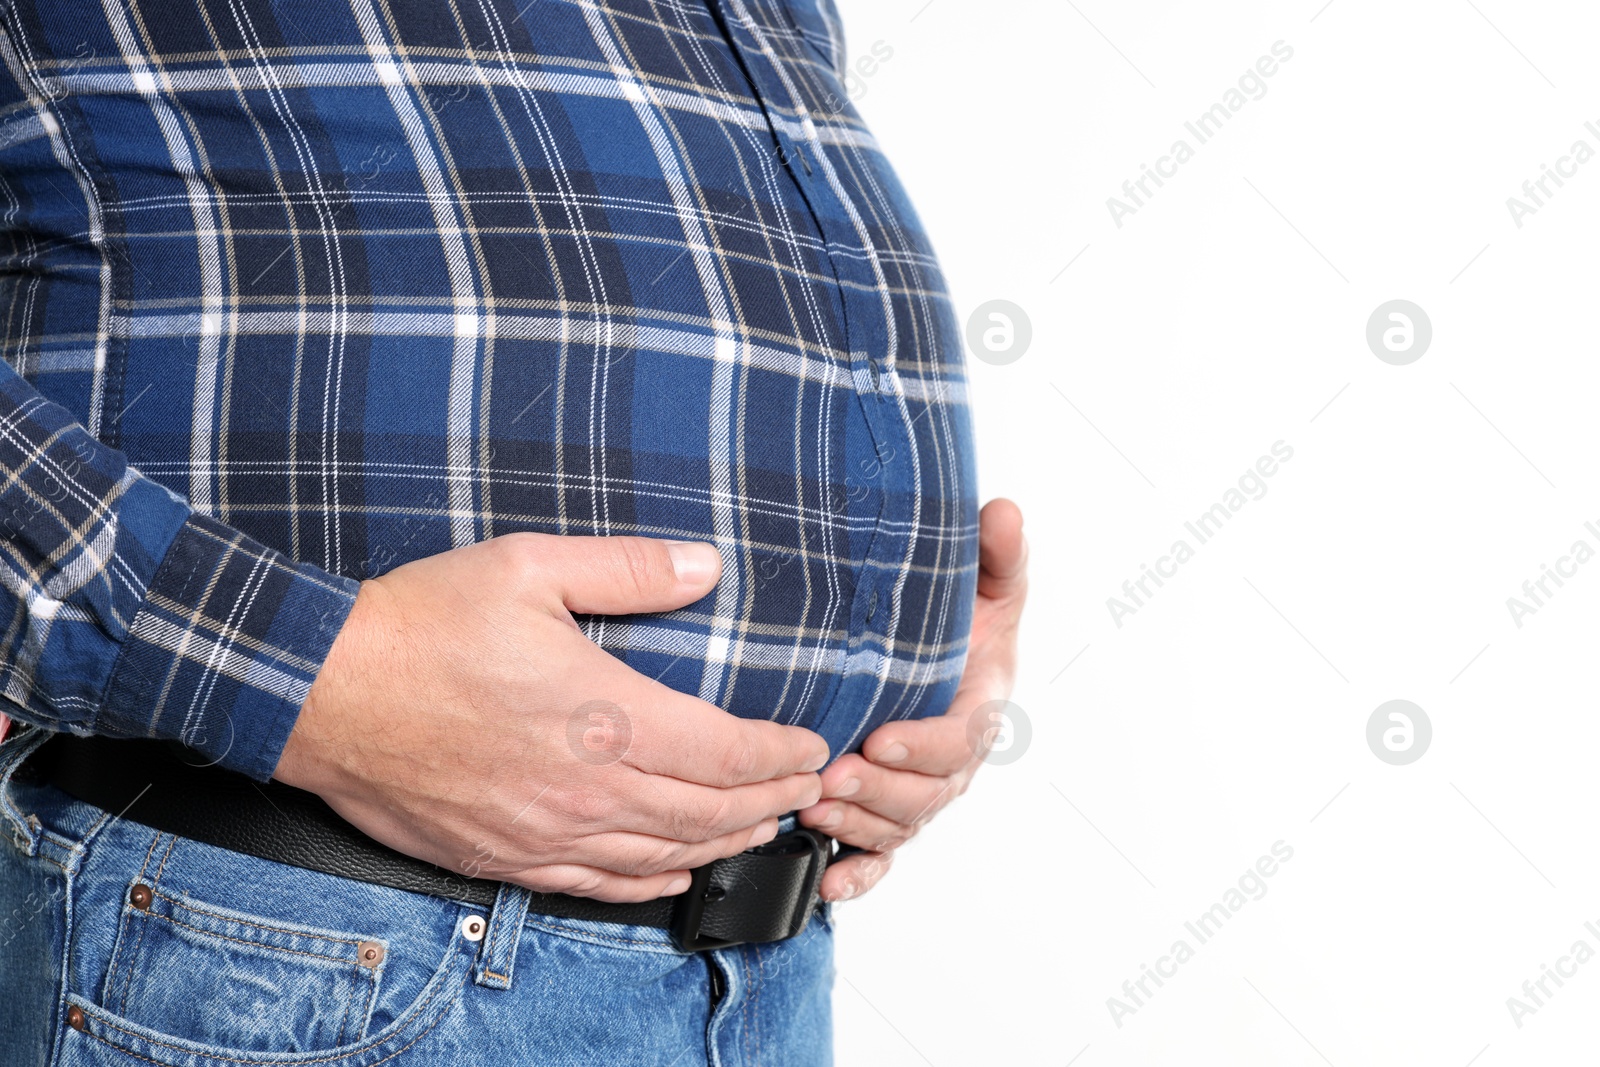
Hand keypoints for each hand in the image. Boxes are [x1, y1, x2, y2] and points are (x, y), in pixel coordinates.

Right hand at [274, 533, 828, 903]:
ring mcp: (546, 831)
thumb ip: (628, 569)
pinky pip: (599, 886)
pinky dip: (654, 881)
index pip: (727, 752)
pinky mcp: (506, 856)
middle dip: (771, 800)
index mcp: (604, 716)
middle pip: (710, 812)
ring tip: (763, 826)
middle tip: (807, 789)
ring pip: (664, 855)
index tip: (811, 746)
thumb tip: (705, 565)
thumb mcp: (531, 567)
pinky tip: (677, 872)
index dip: (781, 754)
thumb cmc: (420, 626)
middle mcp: (586, 788)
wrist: (322, 691)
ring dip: (726, 842)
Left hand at [798, 498, 1027, 900]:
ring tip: (814, 809)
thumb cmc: (959, 619)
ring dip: (857, 824)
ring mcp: (917, 791)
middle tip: (832, 778)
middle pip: (924, 795)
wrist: (932, 651)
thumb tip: (1002, 512)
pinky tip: (827, 881)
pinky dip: (857, 873)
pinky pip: (878, 856)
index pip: (958, 740)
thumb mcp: (985, 581)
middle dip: (879, 790)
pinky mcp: (887, 813)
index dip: (922, 744)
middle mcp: (949, 761)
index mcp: (978, 709)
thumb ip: (997, 551)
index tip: (881, 735)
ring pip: (895, 825)